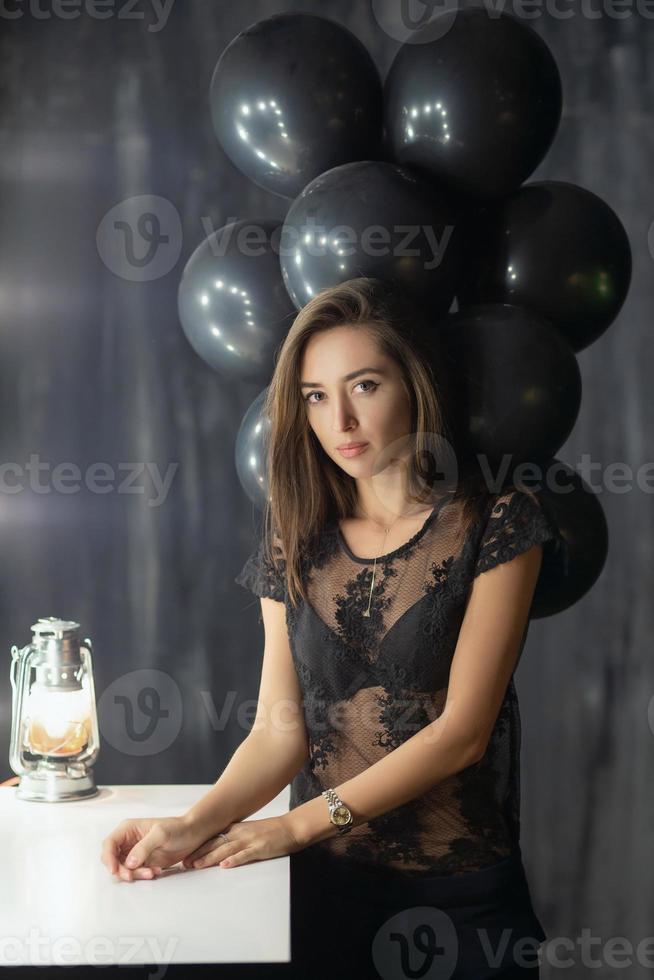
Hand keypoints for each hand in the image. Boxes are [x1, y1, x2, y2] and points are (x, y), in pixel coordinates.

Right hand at [101, 815, 206, 881]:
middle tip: (132, 876)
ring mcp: (135, 853)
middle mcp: (128, 841)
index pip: (110, 844)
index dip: (108, 858)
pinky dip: (142, 876)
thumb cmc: (177, 828)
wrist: (192, 835)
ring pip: (123, 869)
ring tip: (152, 872)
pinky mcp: (143, 863)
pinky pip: (135, 873)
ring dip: (134, 874)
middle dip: (120, 870)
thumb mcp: (161, 834)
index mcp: (128, 829)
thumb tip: (129, 862)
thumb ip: (144, 847)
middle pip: (113, 859)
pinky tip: (156, 872)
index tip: (114, 870)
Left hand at [180, 815, 301, 870]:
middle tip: (184, 863)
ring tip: (197, 865)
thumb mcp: (249, 831)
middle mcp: (240, 833)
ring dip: (210, 857)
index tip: (185, 855)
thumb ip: (234, 837)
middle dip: (199, 853)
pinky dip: (234, 860)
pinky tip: (225, 865)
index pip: (213, 838)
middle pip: (215, 843)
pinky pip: (245, 855)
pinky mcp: (260, 848)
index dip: (198, 847)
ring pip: (226, 849)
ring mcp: (250, 840)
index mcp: (236, 829)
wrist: (291, 827)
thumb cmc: (271, 831)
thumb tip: (218, 848)